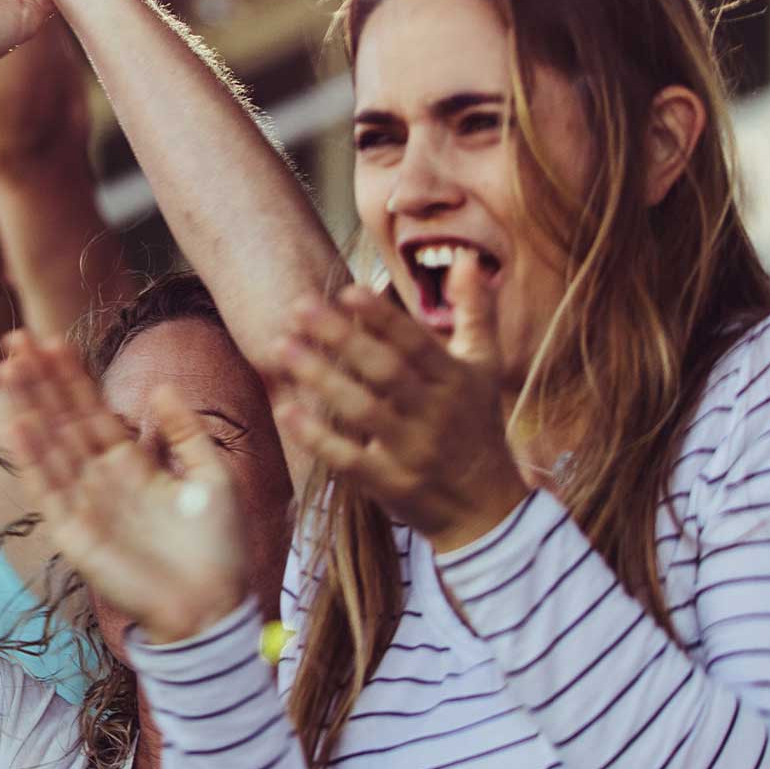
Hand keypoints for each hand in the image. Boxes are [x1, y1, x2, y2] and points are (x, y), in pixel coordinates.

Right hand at [0, 331, 243, 642]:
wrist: (212, 606)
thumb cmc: (218, 548)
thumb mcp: (213, 478)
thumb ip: (186, 434)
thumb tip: (161, 388)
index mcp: (131, 463)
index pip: (92, 410)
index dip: (72, 377)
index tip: (52, 340)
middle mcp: (100, 478)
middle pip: (62, 419)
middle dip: (38, 380)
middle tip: (14, 338)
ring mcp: (83, 504)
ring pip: (48, 444)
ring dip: (26, 406)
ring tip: (6, 367)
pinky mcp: (74, 534)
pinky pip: (49, 488)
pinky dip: (33, 457)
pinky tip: (18, 424)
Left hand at [272, 257, 528, 550]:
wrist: (488, 508)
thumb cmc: (476, 425)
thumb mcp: (484, 369)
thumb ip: (474, 314)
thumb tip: (467, 260)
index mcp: (457, 381)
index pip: (417, 343)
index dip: (383, 318)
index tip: (347, 291)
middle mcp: (438, 413)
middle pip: (385, 371)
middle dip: (342, 338)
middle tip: (298, 308)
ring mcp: (414, 451)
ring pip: (363, 410)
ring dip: (321, 378)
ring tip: (282, 347)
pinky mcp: (393, 484)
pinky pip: (350, 459)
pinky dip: (318, 436)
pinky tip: (285, 410)